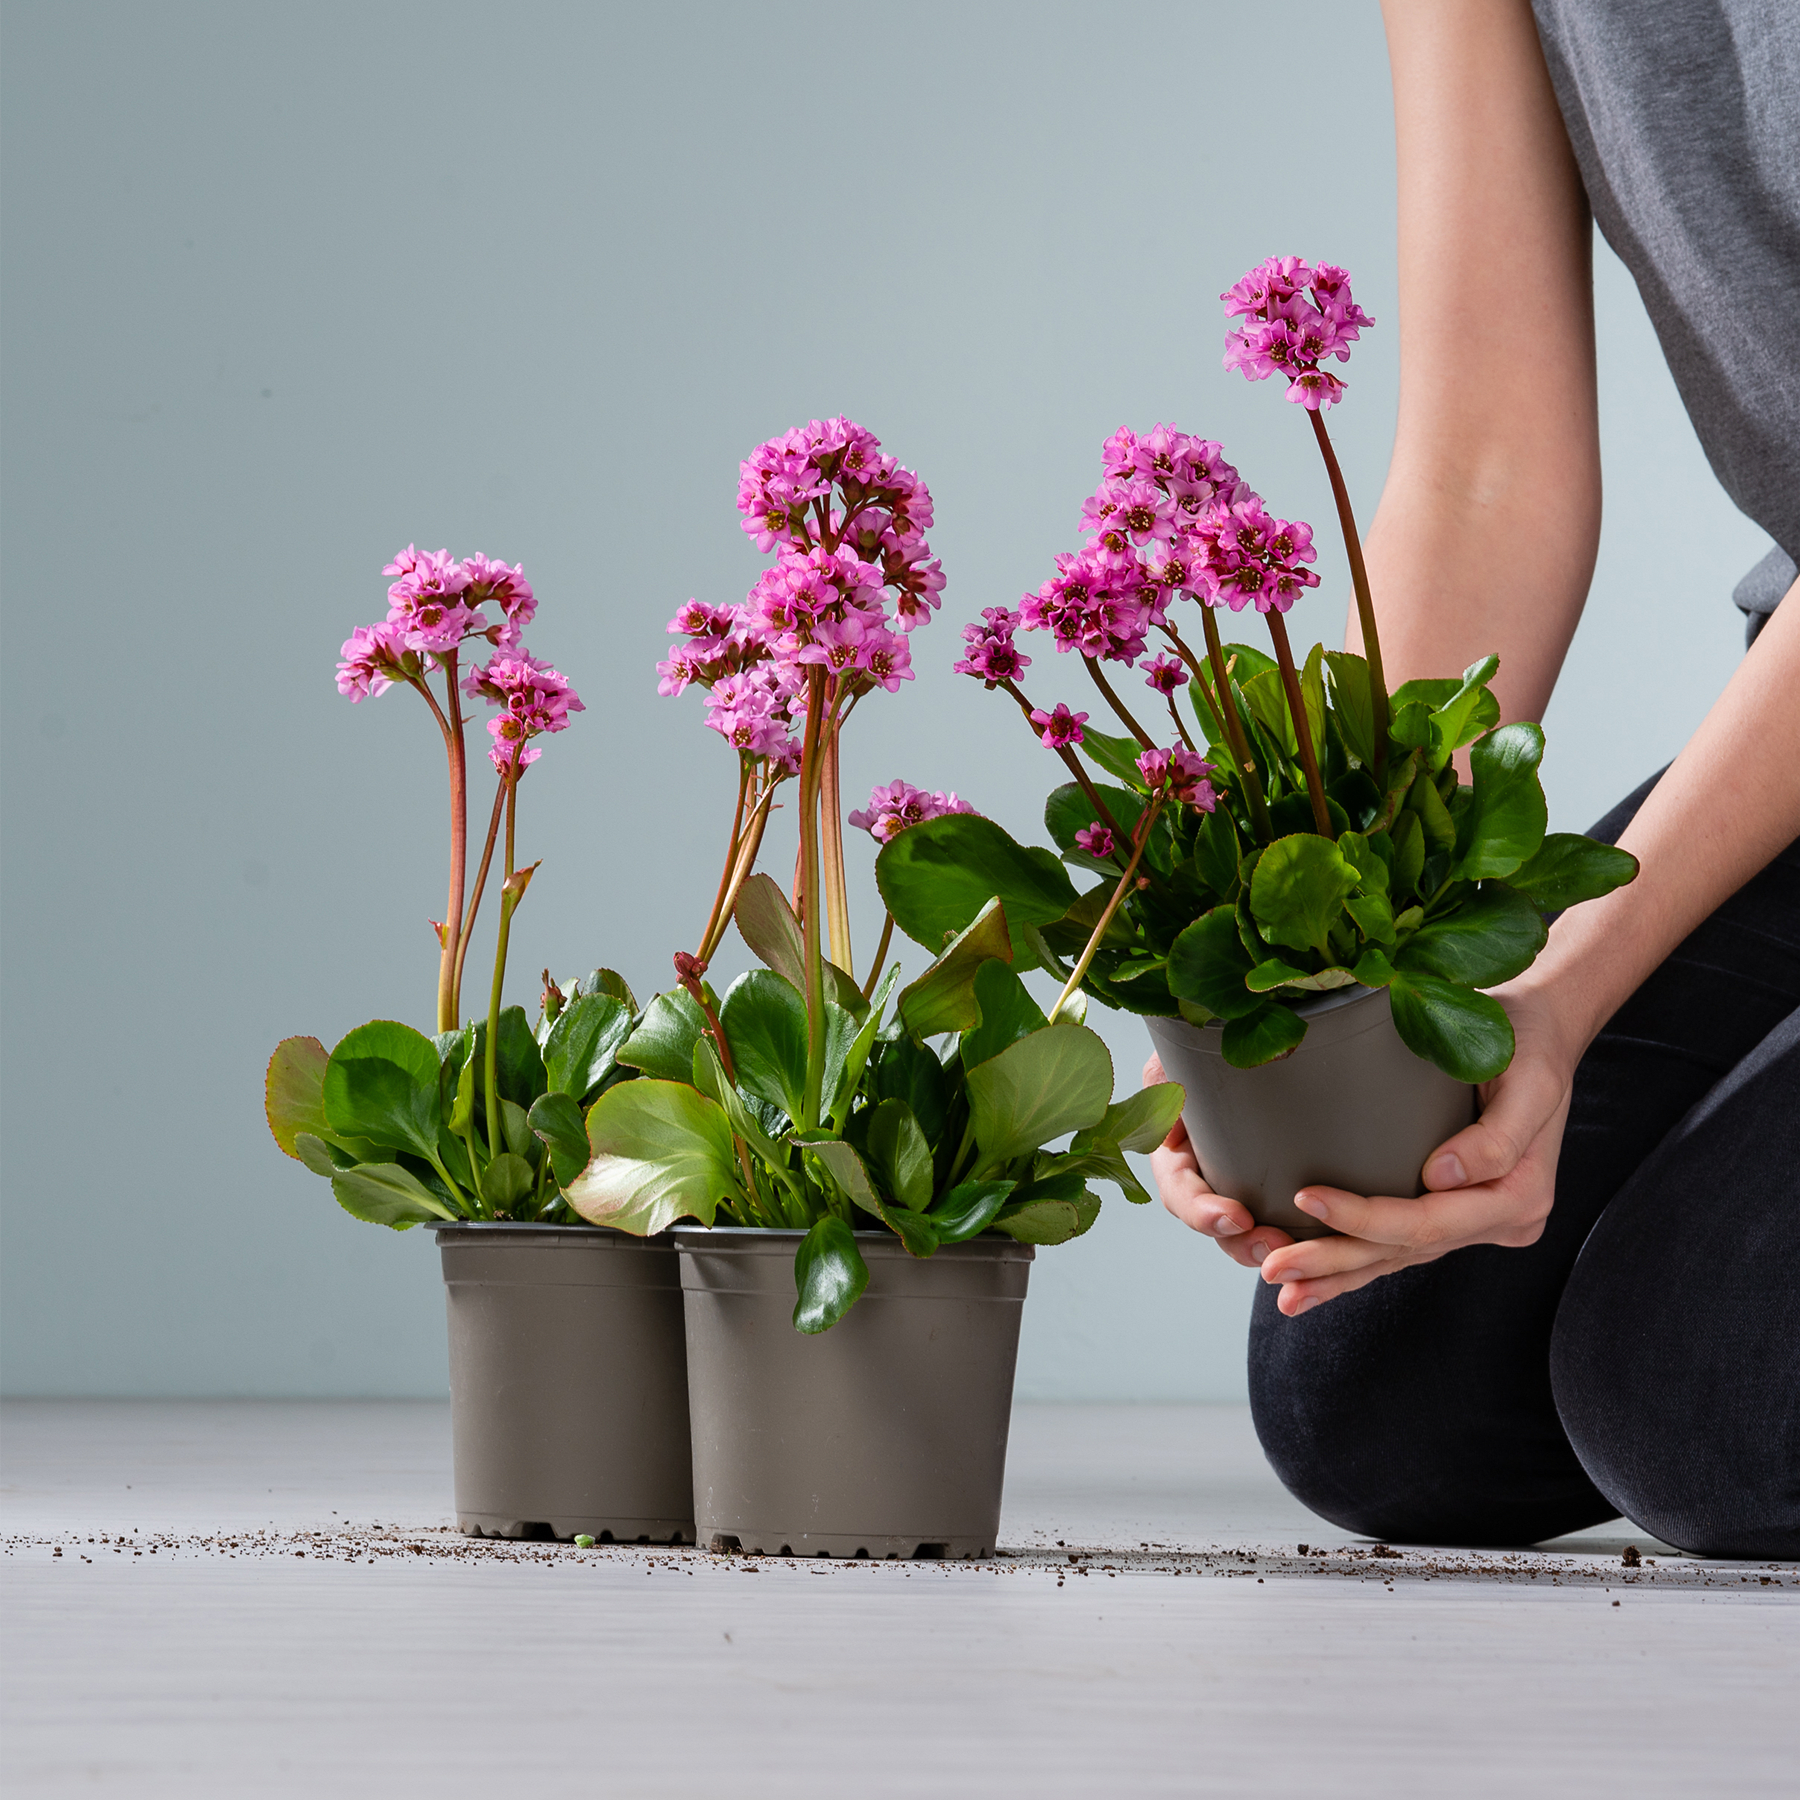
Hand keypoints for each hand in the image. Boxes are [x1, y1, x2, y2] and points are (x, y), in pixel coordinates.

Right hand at [1145, 1052, 1297, 1270]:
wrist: (1288, 1030)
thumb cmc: (1227, 1038)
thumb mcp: (1186, 1050)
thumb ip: (1167, 1069)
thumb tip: (1169, 1095)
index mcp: (1178, 1142)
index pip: (1179, 1188)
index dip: (1201, 1210)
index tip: (1235, 1217)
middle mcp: (1206, 1167)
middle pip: (1212, 1221)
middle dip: (1238, 1242)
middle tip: (1271, 1246)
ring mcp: (1240, 1179)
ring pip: (1246, 1231)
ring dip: (1265, 1247)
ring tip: (1293, 1250)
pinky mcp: (1279, 1183)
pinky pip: (1282, 1218)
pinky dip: (1295, 1239)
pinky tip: (1317, 1246)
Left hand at [1256, 977, 1580, 1315]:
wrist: (1544, 1028)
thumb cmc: (1529, 1044)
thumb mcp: (1529, 1081)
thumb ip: (1496, 1138)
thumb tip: (1442, 1178)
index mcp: (1518, 1196)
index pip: (1428, 1220)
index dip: (1364, 1218)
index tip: (1305, 1197)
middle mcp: (1499, 1220)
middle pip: (1405, 1248)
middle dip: (1335, 1262)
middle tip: (1273, 1269)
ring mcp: (1477, 1223)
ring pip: (1398, 1257)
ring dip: (1338, 1276)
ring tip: (1283, 1292)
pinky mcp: (1455, 1213)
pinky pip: (1402, 1247)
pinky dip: (1357, 1265)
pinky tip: (1315, 1284)